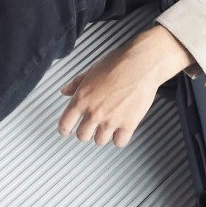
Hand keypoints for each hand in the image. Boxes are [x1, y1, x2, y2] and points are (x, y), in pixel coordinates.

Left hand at [58, 26, 194, 147]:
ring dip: (102, 135)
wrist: (141, 65)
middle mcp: (94, 113)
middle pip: (82, 136)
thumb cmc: (118, 64)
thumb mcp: (92, 70)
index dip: (64, 130)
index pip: (65, 124)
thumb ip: (76, 84)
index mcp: (81, 99)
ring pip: (100, 141)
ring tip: (107, 126)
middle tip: (90, 127)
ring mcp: (111, 121)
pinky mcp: (128, 124)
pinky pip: (119, 142)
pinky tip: (120, 130)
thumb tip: (65, 91)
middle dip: (85, 132)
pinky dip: (119, 138)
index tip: (66, 131)